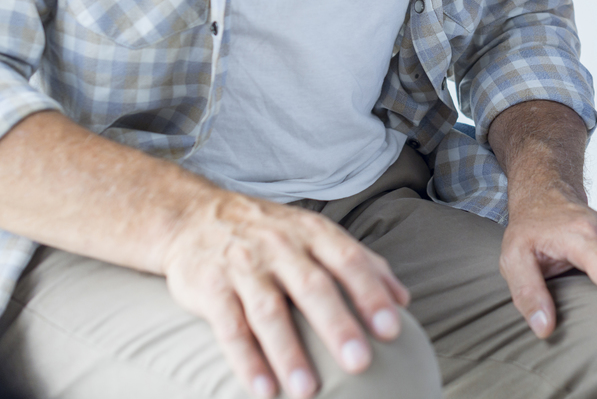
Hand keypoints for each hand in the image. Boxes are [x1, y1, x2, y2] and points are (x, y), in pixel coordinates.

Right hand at [161, 191, 410, 398]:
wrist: (193, 216)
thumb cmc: (270, 232)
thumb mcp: (316, 233)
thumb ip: (361, 263)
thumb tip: (403, 300)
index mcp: (313, 233)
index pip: (348, 261)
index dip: (370, 295)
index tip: (393, 329)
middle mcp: (280, 247)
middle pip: (312, 288)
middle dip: (337, 326)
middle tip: (360, 363)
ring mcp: (244, 267)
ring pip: (269, 311)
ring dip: (289, 352)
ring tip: (309, 389)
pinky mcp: (210, 287)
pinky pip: (229, 327)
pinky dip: (246, 360)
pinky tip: (263, 389)